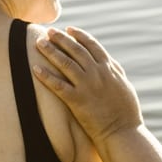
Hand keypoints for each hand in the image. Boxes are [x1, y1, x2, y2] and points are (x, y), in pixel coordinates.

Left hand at [33, 27, 143, 142]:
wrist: (123, 132)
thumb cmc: (126, 112)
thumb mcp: (124, 85)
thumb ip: (115, 71)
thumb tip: (108, 60)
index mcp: (109, 69)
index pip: (92, 45)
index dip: (79, 36)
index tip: (69, 29)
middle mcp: (98, 73)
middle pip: (76, 50)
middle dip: (61, 39)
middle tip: (49, 31)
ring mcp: (87, 86)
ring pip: (66, 63)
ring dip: (51, 51)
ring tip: (39, 43)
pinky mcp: (78, 100)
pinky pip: (58, 85)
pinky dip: (46, 76)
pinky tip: (35, 68)